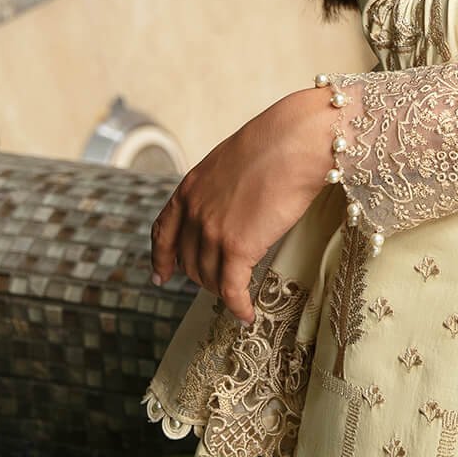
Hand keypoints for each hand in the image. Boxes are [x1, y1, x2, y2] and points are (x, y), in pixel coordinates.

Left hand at [149, 86, 334, 323]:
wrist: (296, 142)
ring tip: (239, 295)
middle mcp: (194, 212)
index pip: (163, 232)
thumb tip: (231, 208)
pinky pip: (232, 289)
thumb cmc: (277, 144)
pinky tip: (247, 314)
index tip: (161, 275)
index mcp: (189, 189)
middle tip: (222, 282)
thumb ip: (221, 189)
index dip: (161, 258)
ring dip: (223, 290)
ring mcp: (213, 231)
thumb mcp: (232, 163)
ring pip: (209, 277)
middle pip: (189, 261)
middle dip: (203, 276)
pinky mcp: (238, 247)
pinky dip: (238, 306)